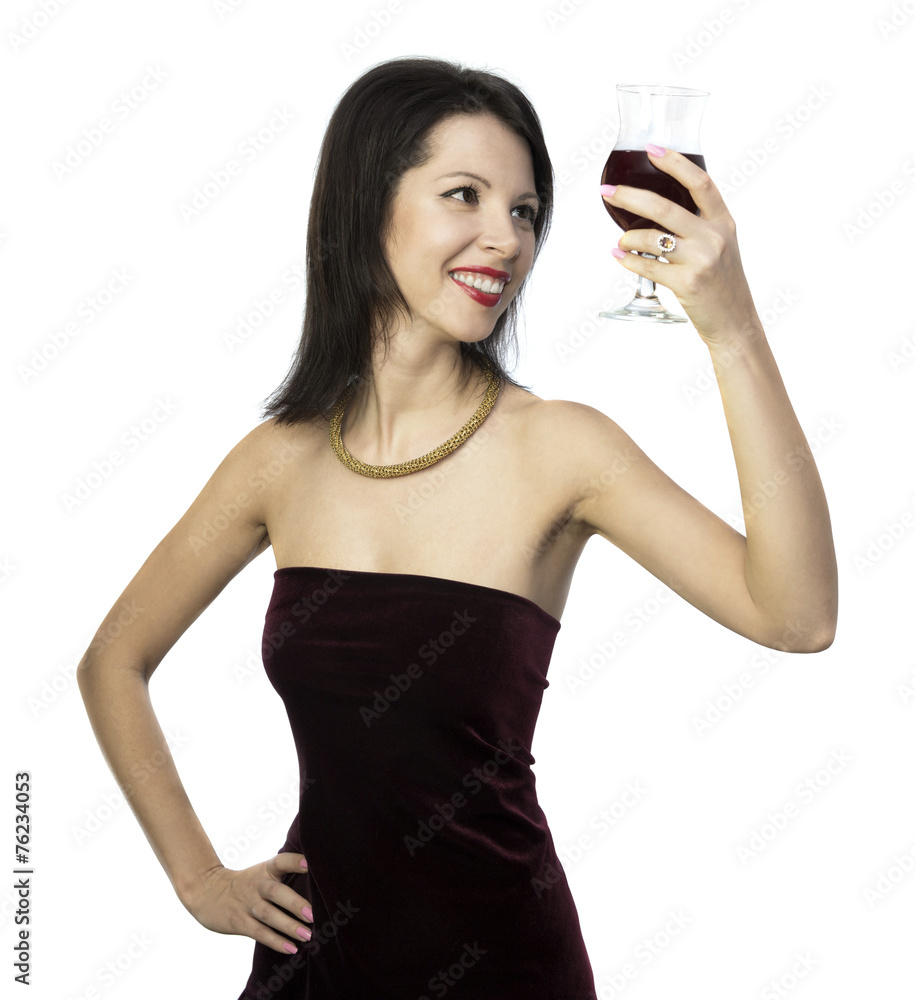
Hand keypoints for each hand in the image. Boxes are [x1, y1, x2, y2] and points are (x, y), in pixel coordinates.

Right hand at [181, 853, 313, 953]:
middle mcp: (256, 885)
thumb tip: (317, 882)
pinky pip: (259, 933)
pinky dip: (275, 941)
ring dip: (288, 926)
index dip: (294, 861)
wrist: (206, 891)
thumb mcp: (262, 872)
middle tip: (313, 915)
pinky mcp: (238, 922)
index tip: (309, 864)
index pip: (281, 861)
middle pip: (275, 892)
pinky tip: (291, 948)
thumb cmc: (246, 883)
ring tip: (307, 935)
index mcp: (265, 870)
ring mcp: (246, 904)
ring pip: (268, 915)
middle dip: (294, 903)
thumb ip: (284, 875)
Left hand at [602, 146, 761, 344]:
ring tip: (623, 240)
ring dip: (628, 237)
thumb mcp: (722, 245)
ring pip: (651, 238)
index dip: (675, 163)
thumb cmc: (722, 283)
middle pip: (665, 207)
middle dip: (630, 196)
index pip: (700, 183)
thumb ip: (701, 224)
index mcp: (723, 222)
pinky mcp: (686, 283)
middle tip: (608, 191)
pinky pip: (646, 266)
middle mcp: (714, 237)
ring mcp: (700, 260)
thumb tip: (660, 207)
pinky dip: (628, 259)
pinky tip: (619, 255)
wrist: (734, 322)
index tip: (652, 149)